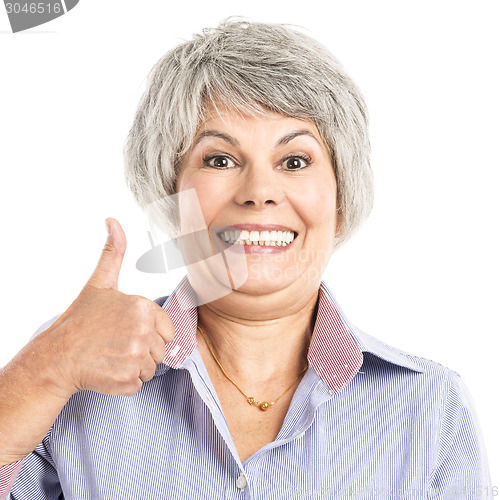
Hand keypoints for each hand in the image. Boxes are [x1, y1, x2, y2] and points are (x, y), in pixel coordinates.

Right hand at [40, 218, 174, 397]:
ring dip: (135, 366)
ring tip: (111, 356)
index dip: (149, 332)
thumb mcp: (100, 283)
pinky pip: (139, 384)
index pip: (168, 329)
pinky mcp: (126, 379)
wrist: (56, 357)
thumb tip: (112, 221)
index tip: (125, 330)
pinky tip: (108, 370)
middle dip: (142, 350)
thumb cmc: (80, 320)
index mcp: (143, 307)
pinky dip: (125, 382)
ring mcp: (135, 356)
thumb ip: (114, 252)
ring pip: (152, 368)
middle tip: (116, 344)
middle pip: (161, 350)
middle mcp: (143, 330)